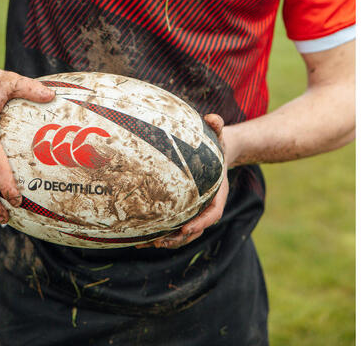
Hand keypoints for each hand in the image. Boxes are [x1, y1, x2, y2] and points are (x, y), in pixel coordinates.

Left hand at [137, 114, 228, 249]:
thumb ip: (216, 125)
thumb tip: (213, 117)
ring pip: (185, 233)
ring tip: (148, 243)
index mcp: (218, 192)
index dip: (201, 222)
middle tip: (160, 241)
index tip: (187, 228)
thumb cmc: (215, 142)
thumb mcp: (218, 133)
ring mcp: (197, 210)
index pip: (213, 212)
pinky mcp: (186, 210)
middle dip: (179, 238)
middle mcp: (208, 205)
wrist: (218, 152)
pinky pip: (176, 226)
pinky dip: (162, 234)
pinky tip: (142, 237)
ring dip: (168, 241)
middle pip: (197, 229)